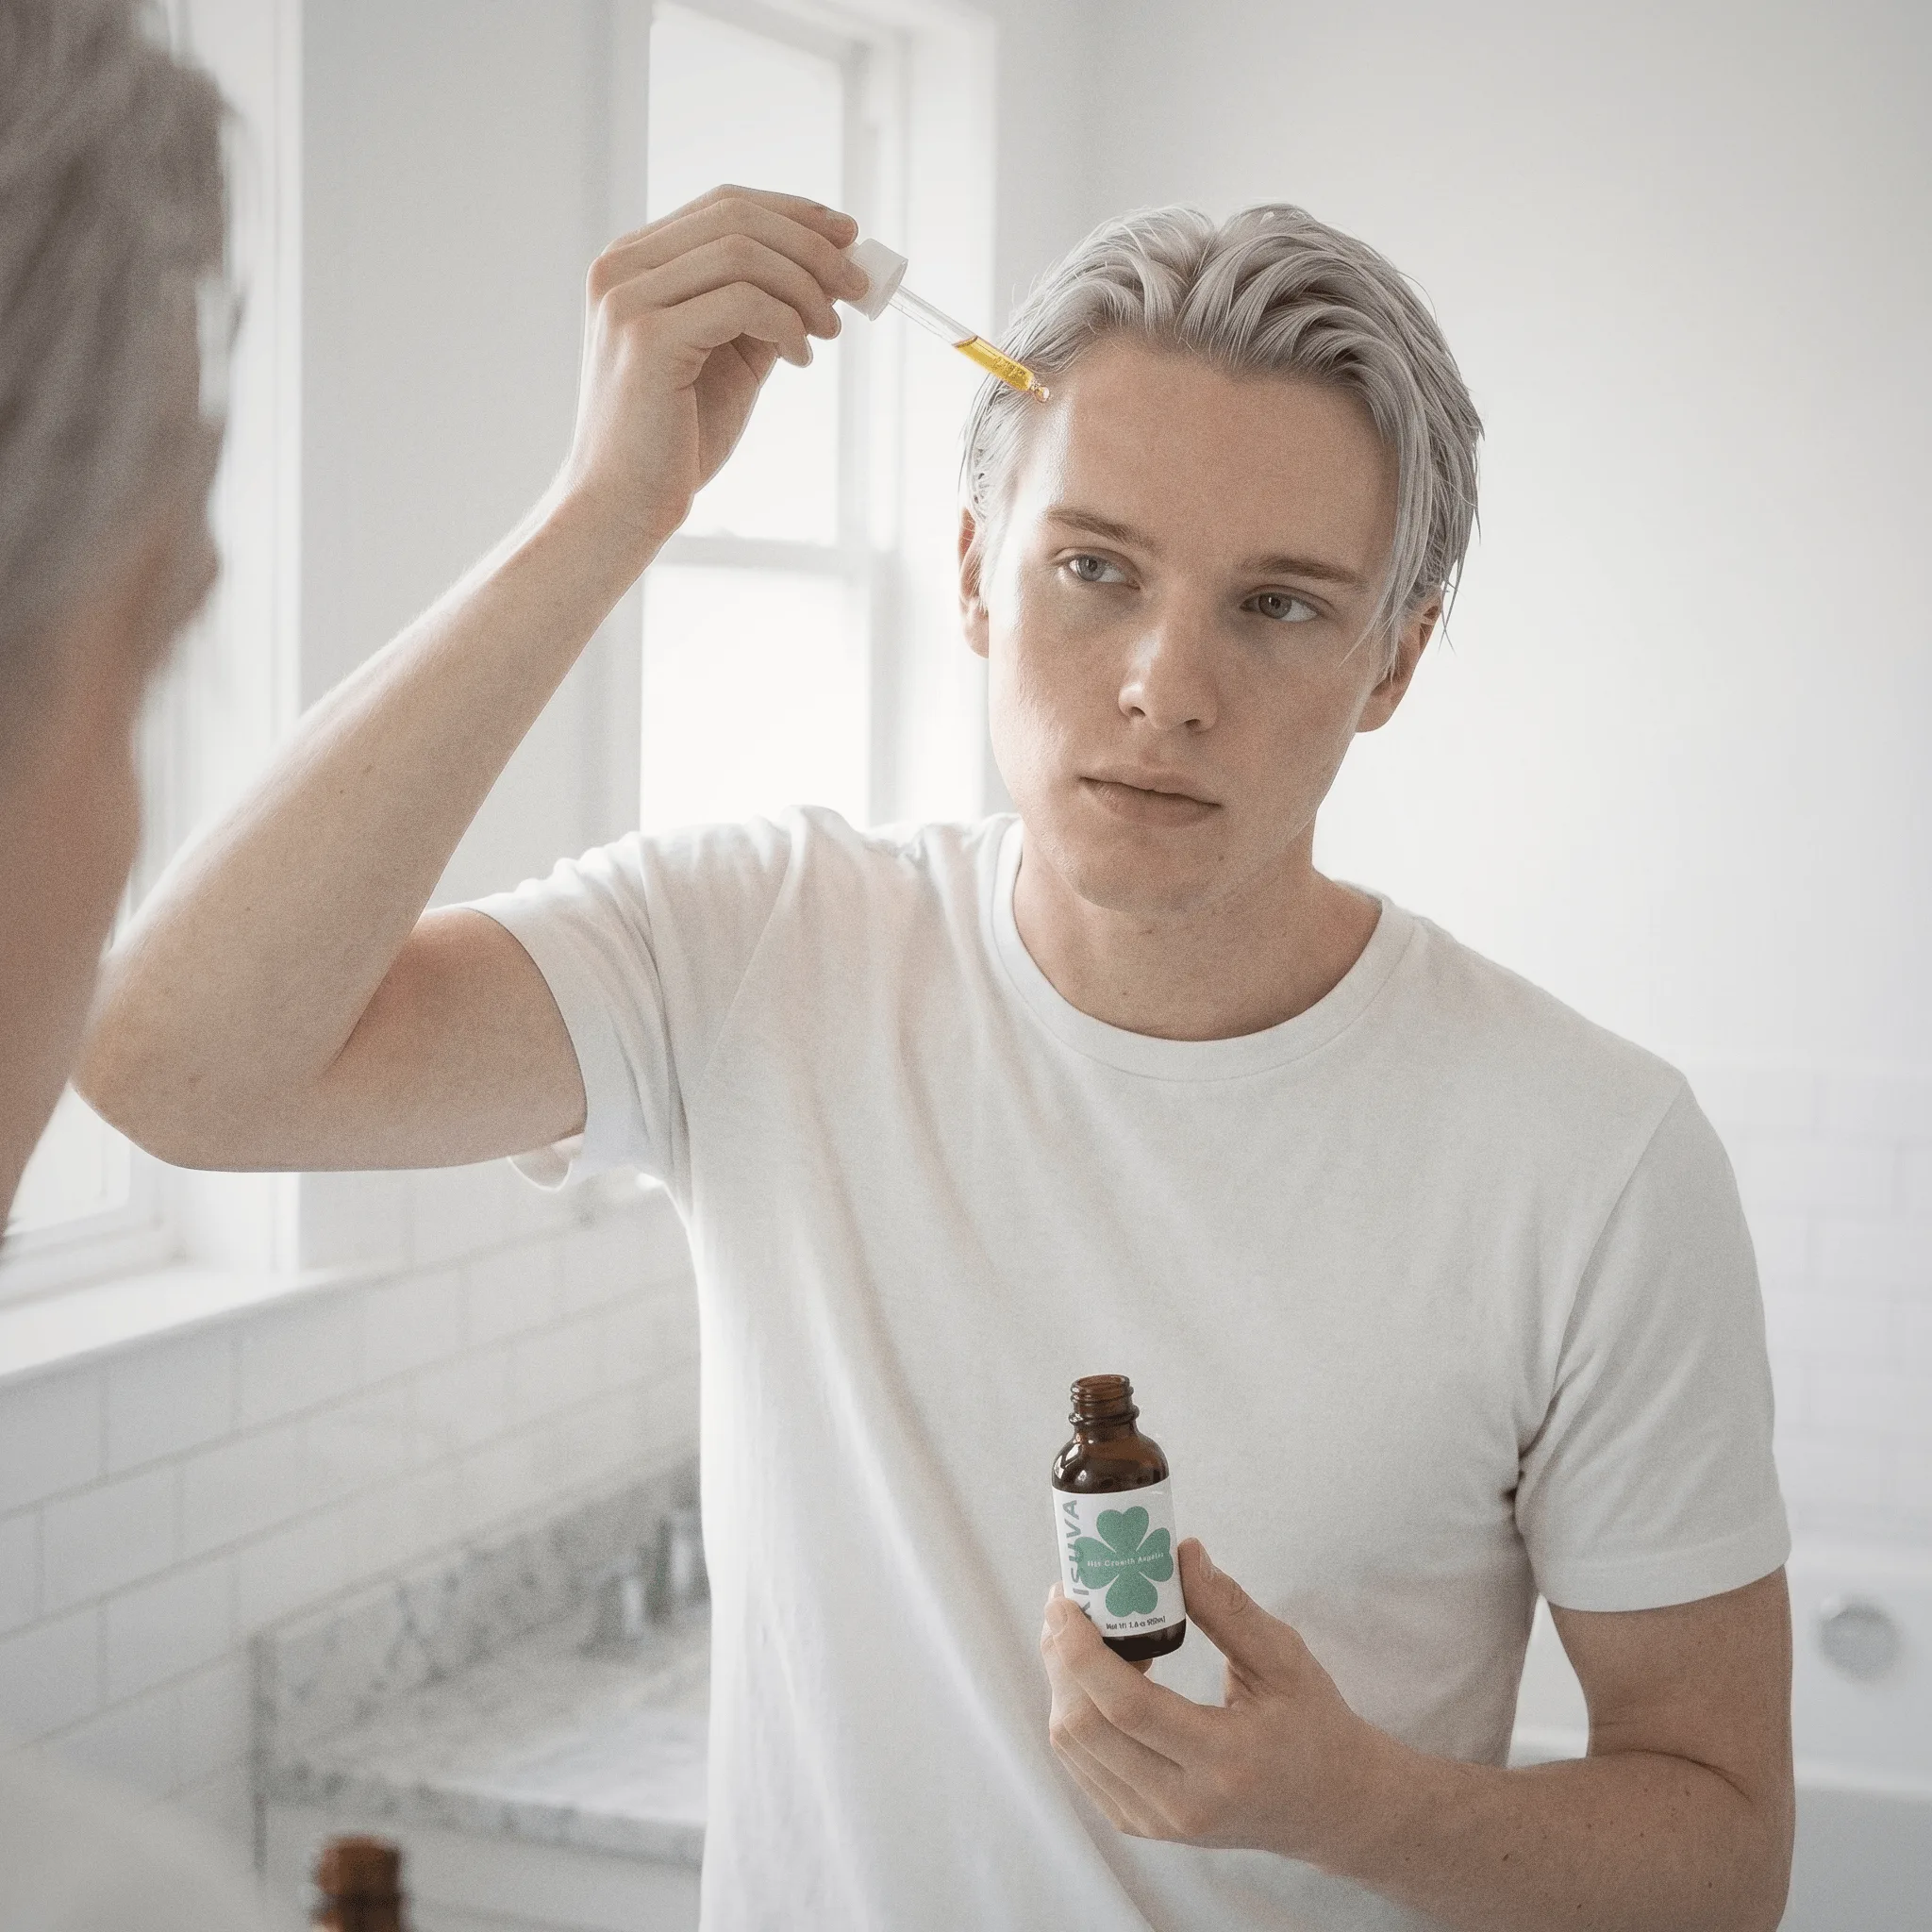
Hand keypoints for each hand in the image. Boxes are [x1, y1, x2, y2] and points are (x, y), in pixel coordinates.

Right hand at [551, 184, 868, 567]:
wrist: (624, 504)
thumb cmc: (675, 439)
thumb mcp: (732, 357)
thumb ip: (769, 309)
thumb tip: (834, 269)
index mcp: (634, 262)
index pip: (724, 205)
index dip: (794, 212)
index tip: (847, 235)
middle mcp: (621, 268)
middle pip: (737, 216)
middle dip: (811, 245)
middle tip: (857, 284)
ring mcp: (628, 299)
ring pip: (743, 252)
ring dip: (805, 286)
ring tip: (829, 331)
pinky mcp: (647, 337)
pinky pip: (742, 302)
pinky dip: (787, 323)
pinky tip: (800, 359)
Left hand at [1040, 1538, 1398, 1864]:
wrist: (1330, 1807)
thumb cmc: (1313, 1725)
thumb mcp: (1284, 1658)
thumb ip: (1228, 1608)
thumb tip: (1179, 1552)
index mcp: (1225, 1761)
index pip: (1128, 1707)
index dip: (1082, 1650)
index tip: (1064, 1599)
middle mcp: (1182, 1804)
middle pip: (1086, 1727)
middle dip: (1061, 1656)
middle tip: (1068, 1603)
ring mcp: (1157, 1822)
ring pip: (1074, 1746)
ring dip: (1063, 1681)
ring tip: (1086, 1633)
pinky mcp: (1141, 1824)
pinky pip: (1082, 1764)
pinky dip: (1075, 1711)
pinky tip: (1099, 1675)